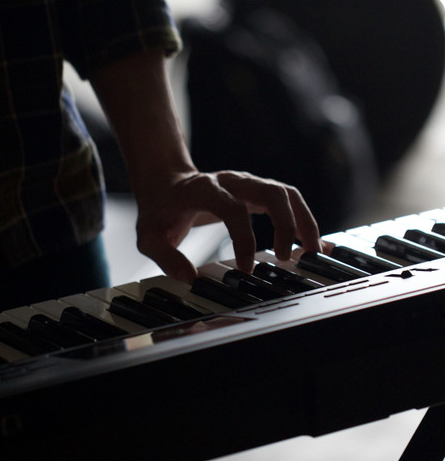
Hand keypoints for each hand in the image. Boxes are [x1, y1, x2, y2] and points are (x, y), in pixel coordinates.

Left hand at [135, 169, 322, 283]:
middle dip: (285, 225)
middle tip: (285, 258)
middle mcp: (230, 181)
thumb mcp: (148, 237)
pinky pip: (286, 200)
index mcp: (203, 190)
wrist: (165, 186)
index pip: (233, 209)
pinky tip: (309, 242)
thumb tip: (191, 279)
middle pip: (271, 192)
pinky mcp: (255, 191)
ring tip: (312, 251)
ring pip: (285, 193)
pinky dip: (302, 219)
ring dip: (303, 221)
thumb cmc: (158, 212)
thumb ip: (166, 257)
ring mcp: (246, 184)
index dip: (244, 239)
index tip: (245, 269)